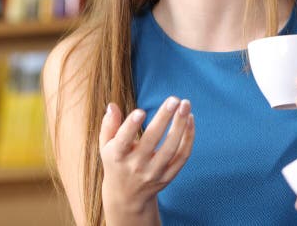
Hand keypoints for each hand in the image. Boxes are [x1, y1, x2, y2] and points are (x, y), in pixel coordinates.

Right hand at [98, 97, 194, 218]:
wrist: (126, 196)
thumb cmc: (116, 162)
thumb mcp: (106, 146)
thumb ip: (109, 126)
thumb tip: (112, 106)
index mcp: (117, 157)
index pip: (123, 141)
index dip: (131, 127)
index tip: (141, 111)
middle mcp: (136, 166)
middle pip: (152, 141)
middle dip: (163, 119)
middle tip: (174, 99)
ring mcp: (153, 173)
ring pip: (171, 148)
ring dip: (180, 125)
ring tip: (185, 105)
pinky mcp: (168, 176)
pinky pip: (182, 156)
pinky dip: (189, 138)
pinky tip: (190, 119)